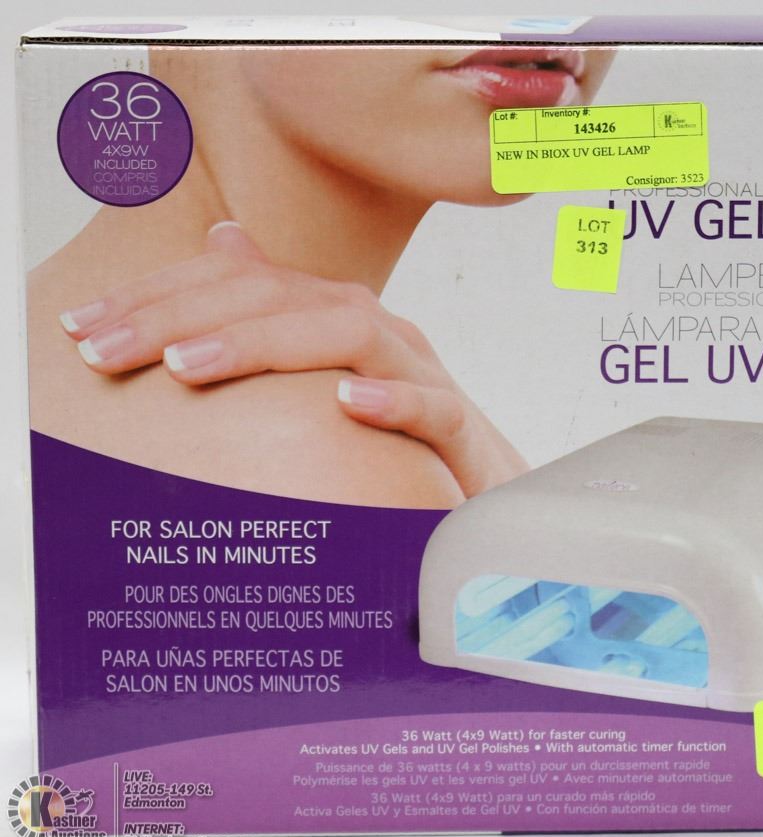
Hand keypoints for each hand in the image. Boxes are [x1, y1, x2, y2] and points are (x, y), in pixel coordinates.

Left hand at [58, 222, 527, 497]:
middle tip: (106, 349)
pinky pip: (434, 408)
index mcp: (335, 316)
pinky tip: (345, 403)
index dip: (160, 296)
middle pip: (284, 295)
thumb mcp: (328, 366)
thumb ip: (279, 310)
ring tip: (190, 364)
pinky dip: (392, 399)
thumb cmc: (394, 428)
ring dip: (267, 343)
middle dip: (187, 315)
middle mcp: (376, 331)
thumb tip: (225, 237)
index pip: (244, 283)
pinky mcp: (459, 431)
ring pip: (351, 332)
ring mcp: (420, 374)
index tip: (83, 328)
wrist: (484, 479)